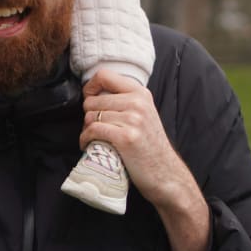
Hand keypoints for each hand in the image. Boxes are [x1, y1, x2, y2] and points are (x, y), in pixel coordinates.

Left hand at [82, 70, 209, 250]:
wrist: (166, 174)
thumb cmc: (149, 145)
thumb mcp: (143, 114)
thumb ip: (125, 100)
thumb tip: (93, 93)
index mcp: (141, 93)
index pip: (104, 75)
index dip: (90, 87)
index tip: (89, 100)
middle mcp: (138, 102)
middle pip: (92, 100)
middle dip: (88, 115)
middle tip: (93, 128)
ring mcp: (133, 119)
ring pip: (90, 116)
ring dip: (86, 129)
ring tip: (93, 138)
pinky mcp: (126, 137)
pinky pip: (93, 131)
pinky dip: (85, 139)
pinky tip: (89, 145)